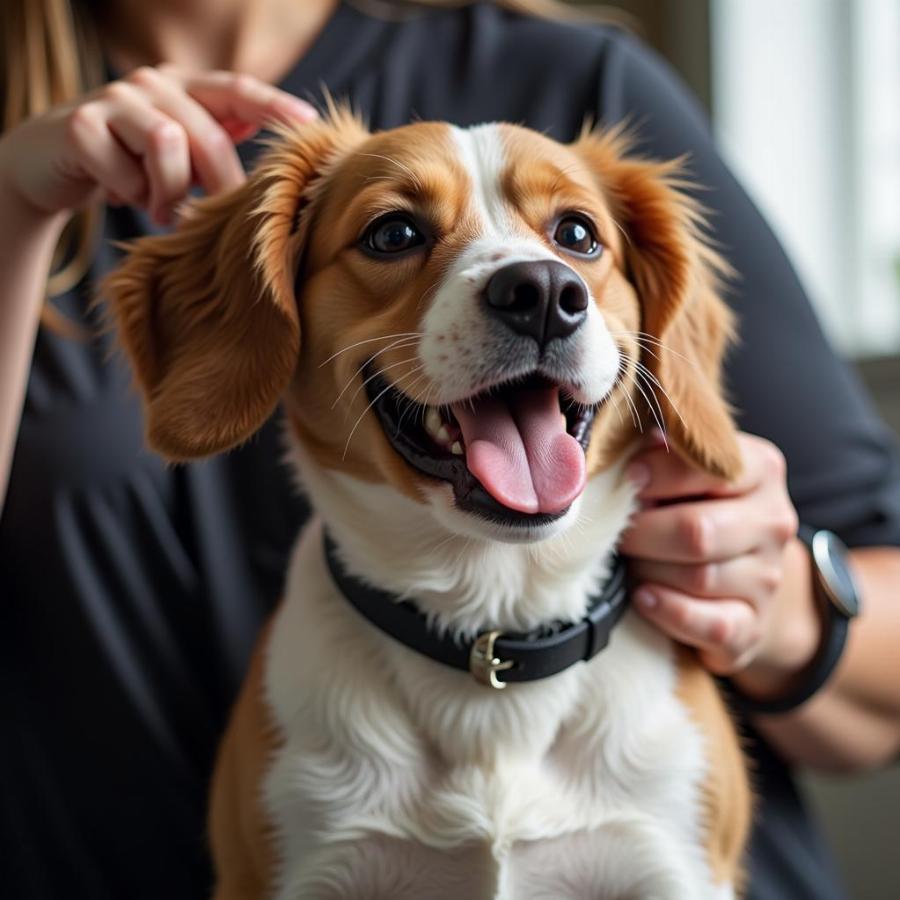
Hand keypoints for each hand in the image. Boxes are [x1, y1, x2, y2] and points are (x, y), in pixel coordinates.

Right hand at [0, 65, 316, 225]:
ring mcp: (114, 98)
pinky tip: (119, 193)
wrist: (51, 166)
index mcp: (184, 88)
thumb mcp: (177, 155)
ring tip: (158, 208)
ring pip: (169, 146)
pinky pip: (127, 170)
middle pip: (209, 136)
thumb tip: (265, 140)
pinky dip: (130, 195)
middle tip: (202, 219)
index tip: (310, 122)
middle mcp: (153, 83)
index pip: (237, 89)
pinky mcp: (81, 124)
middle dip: (215, 187)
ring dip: (168, 192)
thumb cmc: (129, 165)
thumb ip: (215, 142)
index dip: (274, 105)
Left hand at [620, 430, 820, 692]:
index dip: (659, 474)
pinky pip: (710, 624)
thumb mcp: (682, 468)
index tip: (628, 479)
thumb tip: (616, 445)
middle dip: (643, 533)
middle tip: (616, 532)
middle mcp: (773, 521)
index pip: (709, 467)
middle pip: (698, 531)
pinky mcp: (753, 624)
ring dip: (650, 571)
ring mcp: (769, 577)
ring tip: (631, 562)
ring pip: (698, 578)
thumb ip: (658, 451)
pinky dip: (668, 611)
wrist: (737, 573)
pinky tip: (644, 597)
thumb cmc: (694, 506)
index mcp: (760, 469)